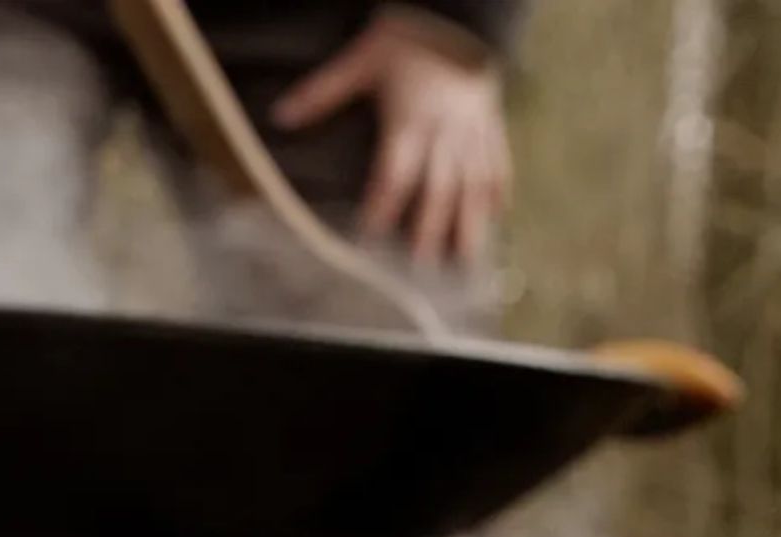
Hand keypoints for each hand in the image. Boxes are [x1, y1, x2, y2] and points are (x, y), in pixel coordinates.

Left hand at [271, 6, 511, 266]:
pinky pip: (499, 161)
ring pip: (474, 184)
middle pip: (438, 188)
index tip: (371, 238)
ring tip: (466, 261)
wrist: (462, 13)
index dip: (384, 206)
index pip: (396, 172)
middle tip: (421, 267)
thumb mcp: (362, 59)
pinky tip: (498, 218)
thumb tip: (281, 115)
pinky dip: (498, 191)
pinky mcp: (492, 125)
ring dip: (470, 224)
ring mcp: (473, 130)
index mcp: (411, 119)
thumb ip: (324, 91)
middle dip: (430, 229)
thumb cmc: (407, 40)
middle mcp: (446, 130)